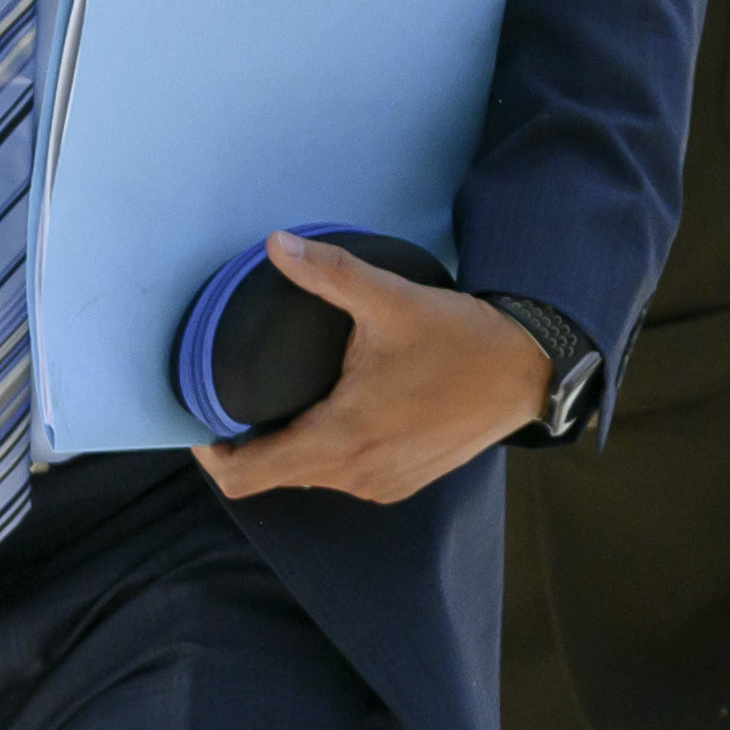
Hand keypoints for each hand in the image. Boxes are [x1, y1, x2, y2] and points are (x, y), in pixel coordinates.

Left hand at [201, 237, 552, 503]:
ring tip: (286, 402)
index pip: (247, 475)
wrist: (527, 373)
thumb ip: (329, 272)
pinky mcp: (400, 484)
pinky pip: (342, 478)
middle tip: (240, 401)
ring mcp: (379, 485)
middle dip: (247, 446)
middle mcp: (354, 474)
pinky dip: (327, 454)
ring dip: (290, 449)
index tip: (202, 421)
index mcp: (340, 437)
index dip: (212, 455)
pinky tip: (336, 415)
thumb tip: (274, 244)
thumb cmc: (460, 340)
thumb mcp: (391, 299)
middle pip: (271, 479)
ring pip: (308, 479)